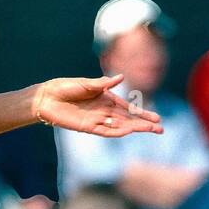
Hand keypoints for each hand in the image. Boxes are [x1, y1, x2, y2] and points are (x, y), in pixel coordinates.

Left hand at [33, 74, 162, 137]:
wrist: (47, 97)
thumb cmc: (64, 87)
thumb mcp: (86, 83)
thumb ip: (103, 83)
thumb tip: (121, 77)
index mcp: (106, 98)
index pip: (128, 108)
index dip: (142, 114)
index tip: (156, 119)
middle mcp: (104, 111)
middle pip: (128, 120)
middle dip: (144, 124)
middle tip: (161, 129)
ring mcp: (97, 120)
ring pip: (120, 126)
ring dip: (135, 128)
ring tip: (151, 130)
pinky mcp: (88, 127)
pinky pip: (106, 131)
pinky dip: (118, 131)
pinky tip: (129, 131)